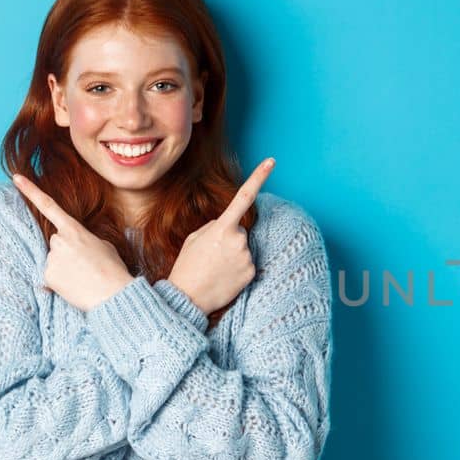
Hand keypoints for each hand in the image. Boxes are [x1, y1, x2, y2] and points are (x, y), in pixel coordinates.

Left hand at [11, 173, 134, 311]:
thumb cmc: (113, 270)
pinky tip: (75, 286)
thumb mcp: (104, 246)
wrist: (113, 294)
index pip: (48, 205)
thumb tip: (74, 248)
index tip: (16, 178)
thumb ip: (84, 240)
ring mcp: (51, 258)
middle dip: (67, 252)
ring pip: (54, 260)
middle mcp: (59, 240)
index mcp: (74, 229)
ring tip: (83, 277)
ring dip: (65, 268)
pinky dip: (61, 281)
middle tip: (85, 266)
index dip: (30, 190)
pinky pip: (51, 276)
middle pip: (56, 242)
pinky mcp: (48, 275)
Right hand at [168, 158, 274, 315]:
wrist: (187, 298)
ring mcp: (247, 257)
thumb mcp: (194, 238)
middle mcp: (239, 240)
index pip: (244, 196)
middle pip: (240, 231)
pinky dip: (238, 268)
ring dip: (232, 254)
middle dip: (228, 238)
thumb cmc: (187, 266)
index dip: (259, 177)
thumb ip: (215, 227)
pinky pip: (247, 263)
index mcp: (222, 227)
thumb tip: (232, 226)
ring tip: (215, 268)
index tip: (272, 161)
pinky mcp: (252, 272)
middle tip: (210, 255)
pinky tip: (224, 277)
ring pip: (244, 248)